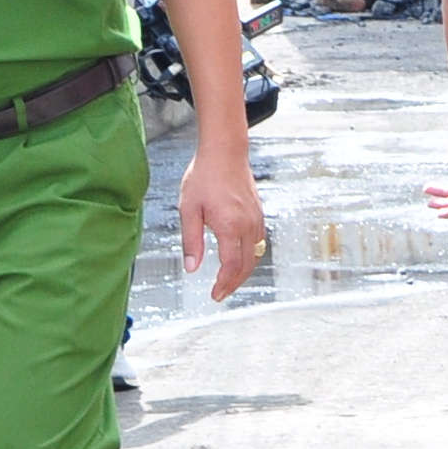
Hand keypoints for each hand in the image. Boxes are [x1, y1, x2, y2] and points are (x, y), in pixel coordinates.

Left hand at [174, 143, 267, 303]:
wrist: (225, 153)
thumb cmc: (204, 177)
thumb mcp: (189, 210)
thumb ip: (191, 241)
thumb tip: (191, 268)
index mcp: (230, 226)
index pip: (231, 266)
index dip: (224, 284)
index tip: (215, 295)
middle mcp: (248, 225)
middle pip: (247, 265)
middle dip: (234, 283)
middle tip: (220, 294)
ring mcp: (256, 219)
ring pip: (255, 255)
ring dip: (243, 272)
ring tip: (228, 280)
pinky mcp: (258, 214)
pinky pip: (258, 242)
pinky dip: (249, 256)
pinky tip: (238, 258)